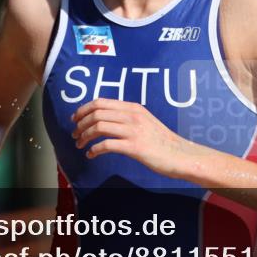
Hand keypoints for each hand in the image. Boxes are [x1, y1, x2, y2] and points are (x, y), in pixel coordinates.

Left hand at [71, 98, 198, 177]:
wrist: (180, 155)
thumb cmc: (162, 142)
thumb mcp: (145, 121)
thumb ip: (128, 117)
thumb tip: (106, 119)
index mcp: (133, 108)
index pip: (101, 102)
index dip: (83, 109)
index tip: (75, 119)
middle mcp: (132, 116)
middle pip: (96, 113)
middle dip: (80, 124)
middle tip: (75, 134)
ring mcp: (133, 131)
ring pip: (98, 127)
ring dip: (84, 136)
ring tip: (80, 144)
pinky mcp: (134, 147)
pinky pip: (106, 145)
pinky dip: (94, 150)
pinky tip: (91, 155)